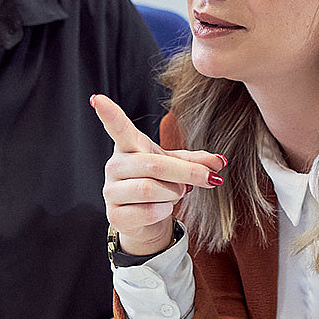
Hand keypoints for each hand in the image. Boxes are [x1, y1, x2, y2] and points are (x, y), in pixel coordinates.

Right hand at [91, 95, 226, 255]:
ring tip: (175, 194)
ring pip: (150, 190)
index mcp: (129, 147)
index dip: (109, 114)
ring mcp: (111, 191)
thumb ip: (197, 160)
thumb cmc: (161, 184)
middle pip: (154, 165)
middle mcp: (115, 165)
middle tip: (206, 179)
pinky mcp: (115, 216)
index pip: (119, 128)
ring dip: (173, 194)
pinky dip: (164, 211)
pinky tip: (163, 208)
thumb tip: (220, 161)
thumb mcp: (179, 166)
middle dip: (187, 174)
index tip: (98, 98)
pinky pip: (148, 211)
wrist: (147, 220)